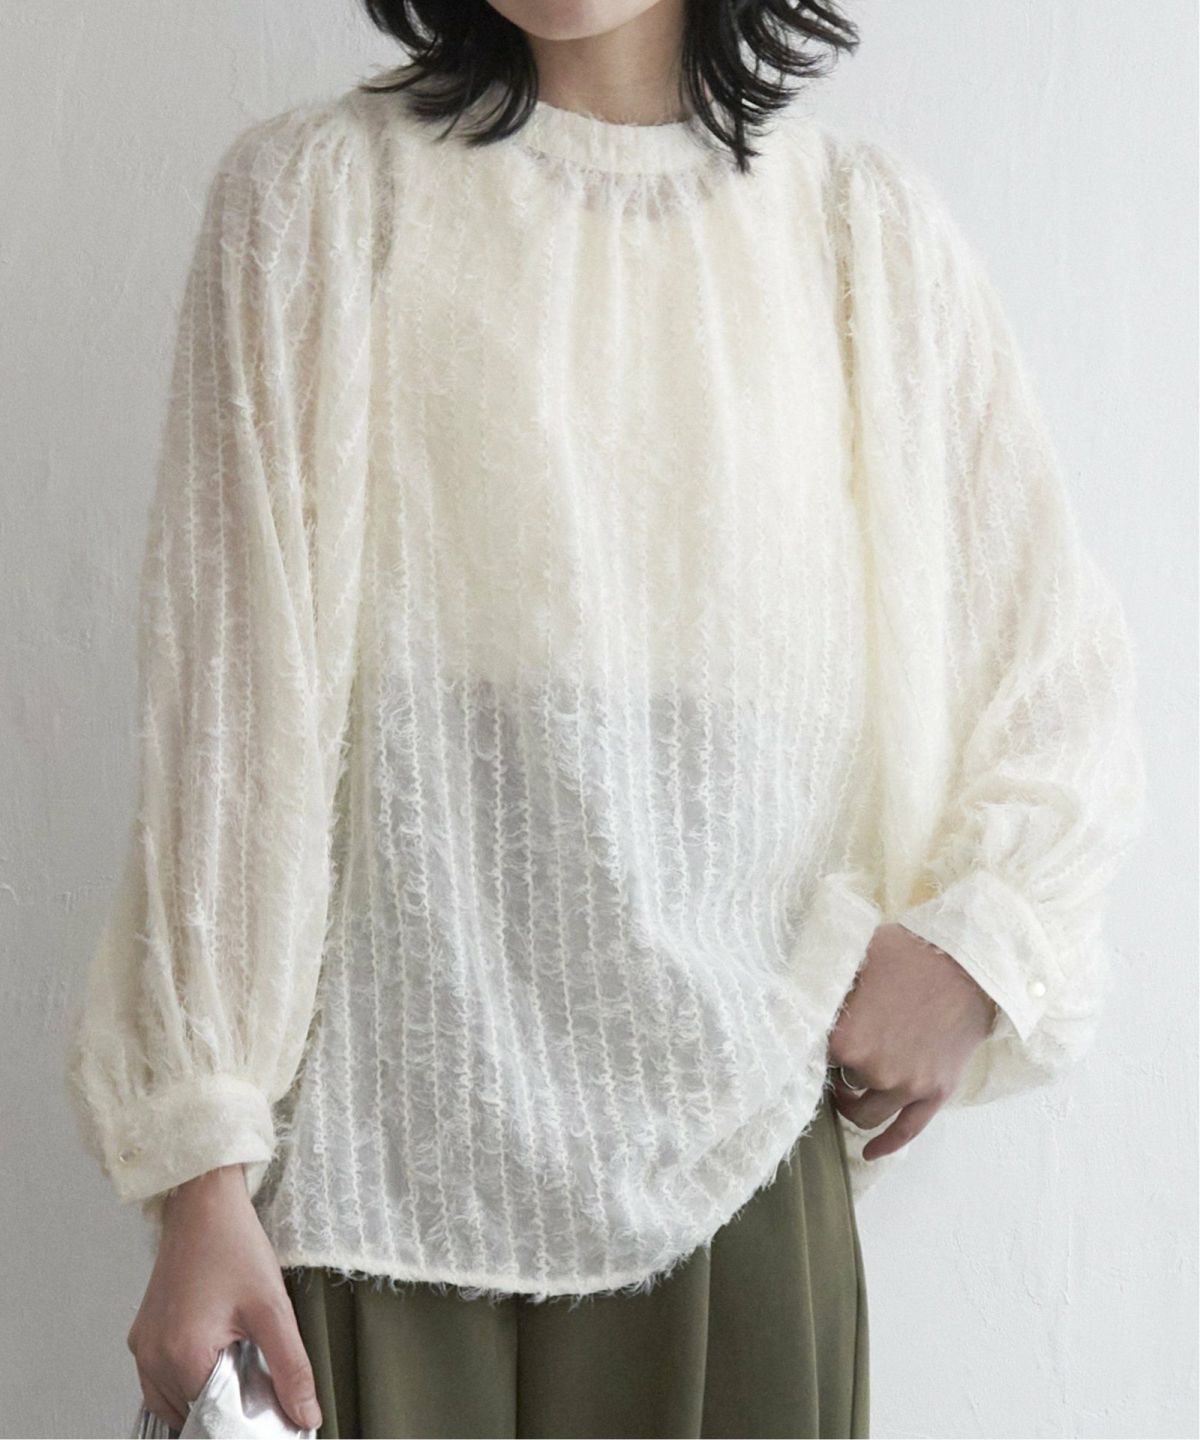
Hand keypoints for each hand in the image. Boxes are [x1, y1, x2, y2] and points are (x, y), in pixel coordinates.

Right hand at [127, 1164, 322, 1433]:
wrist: (203, 1203)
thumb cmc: (232, 1244)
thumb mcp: (272, 1308)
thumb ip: (291, 1368)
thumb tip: (305, 1416)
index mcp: (181, 1355)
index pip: (214, 1420)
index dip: (247, 1416)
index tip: (271, 1402)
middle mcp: (152, 1358)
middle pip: (194, 1413)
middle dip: (229, 1405)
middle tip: (257, 1371)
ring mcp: (143, 1348)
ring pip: (176, 1403)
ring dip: (208, 1393)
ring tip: (237, 1356)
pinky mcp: (143, 1337)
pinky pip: (162, 1382)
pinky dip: (190, 1380)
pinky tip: (216, 1353)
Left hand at [828, 922, 998, 1160]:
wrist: (969, 965)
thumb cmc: (908, 954)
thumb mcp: (855, 957)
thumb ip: (826, 983)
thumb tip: (796, 990)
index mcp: (845, 1039)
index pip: (813, 1055)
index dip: (815, 1045)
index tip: (816, 1039)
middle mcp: (873, 1070)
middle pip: (841, 1081)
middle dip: (839, 1069)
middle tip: (839, 1056)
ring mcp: (906, 1086)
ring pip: (866, 1113)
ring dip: (854, 1105)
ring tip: (849, 1092)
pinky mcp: (935, 1093)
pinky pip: (906, 1131)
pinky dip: (885, 1145)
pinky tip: (869, 1153)